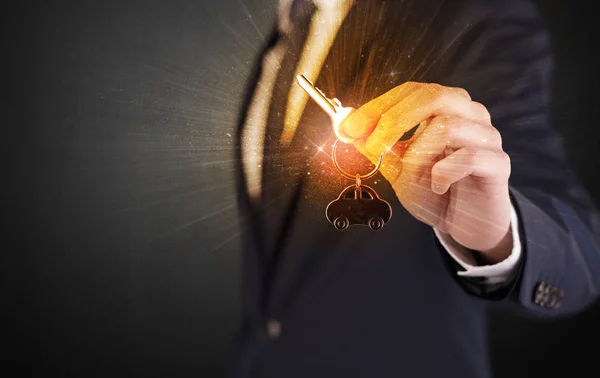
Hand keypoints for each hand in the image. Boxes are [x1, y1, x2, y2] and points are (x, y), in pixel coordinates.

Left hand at [339, 82, 512, 262]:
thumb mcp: (397, 170)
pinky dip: (443, 174)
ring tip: (414, 175)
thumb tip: (349, 129)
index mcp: (445, 108)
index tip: (349, 127)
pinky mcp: (499, 163)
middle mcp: (469, 114)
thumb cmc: (434, 191)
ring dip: (418, 153)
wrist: (468, 224)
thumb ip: (377, 149)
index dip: (378, 106)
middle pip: (433, 95)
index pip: (410, 91)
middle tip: (373, 146)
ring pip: (447, 126)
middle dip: (394, 119)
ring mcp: (487, 137)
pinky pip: (467, 157)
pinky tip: (438, 187)